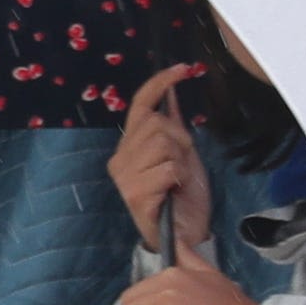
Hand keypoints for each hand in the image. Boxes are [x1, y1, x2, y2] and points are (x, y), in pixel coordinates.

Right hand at [108, 63, 212, 254]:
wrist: (185, 235)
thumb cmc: (183, 197)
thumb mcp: (182, 154)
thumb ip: (172, 125)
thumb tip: (171, 92)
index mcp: (129, 147)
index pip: (140, 105)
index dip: (160, 83)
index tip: (182, 69)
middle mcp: (120, 160)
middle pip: (157, 124)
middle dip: (180, 140)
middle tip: (183, 164)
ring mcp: (125, 179)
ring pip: (163, 144)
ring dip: (181, 162)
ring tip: (178, 181)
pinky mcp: (135, 197)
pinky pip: (167, 170)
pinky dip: (179, 179)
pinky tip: (174, 193)